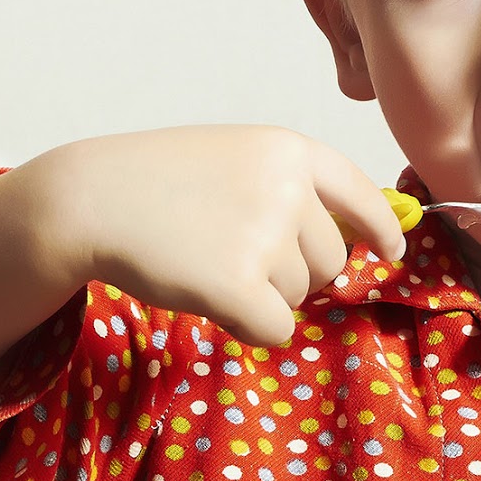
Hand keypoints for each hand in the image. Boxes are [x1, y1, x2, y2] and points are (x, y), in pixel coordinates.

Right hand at [48, 125, 406, 345]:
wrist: (88, 199)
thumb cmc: (155, 183)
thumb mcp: (233, 158)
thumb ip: (289, 189)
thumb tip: (352, 244)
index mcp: (289, 150)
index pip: (360, 194)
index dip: (380, 228)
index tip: (391, 250)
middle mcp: (287, 189)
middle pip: (331, 261)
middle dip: (293, 272)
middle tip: (230, 251)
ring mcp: (265, 236)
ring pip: (301, 296)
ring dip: (263, 295)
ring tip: (207, 260)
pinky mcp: (240, 286)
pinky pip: (276, 330)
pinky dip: (247, 326)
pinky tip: (208, 296)